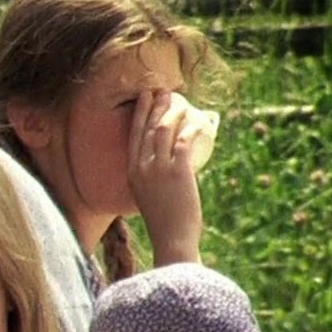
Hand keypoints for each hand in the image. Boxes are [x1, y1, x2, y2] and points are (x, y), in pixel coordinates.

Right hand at [128, 90, 204, 264]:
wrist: (172, 240)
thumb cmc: (165, 223)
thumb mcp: (151, 198)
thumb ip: (155, 181)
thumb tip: (172, 167)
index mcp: (132, 173)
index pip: (134, 135)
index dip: (141, 113)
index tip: (146, 97)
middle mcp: (141, 168)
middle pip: (146, 127)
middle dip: (156, 105)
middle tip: (164, 90)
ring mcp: (158, 169)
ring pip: (164, 129)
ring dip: (173, 112)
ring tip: (181, 103)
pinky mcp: (178, 171)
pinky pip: (185, 140)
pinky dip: (192, 128)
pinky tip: (199, 121)